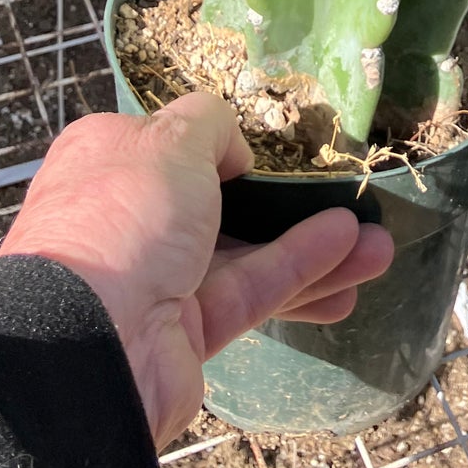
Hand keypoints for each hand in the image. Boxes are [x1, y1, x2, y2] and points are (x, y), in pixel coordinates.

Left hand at [0, 93, 393, 446]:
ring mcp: (158, 281)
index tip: (263, 144)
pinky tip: (356, 256)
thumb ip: (211, 125)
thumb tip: (231, 150)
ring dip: (313, 247)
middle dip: (281, 202)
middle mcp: (129, 219)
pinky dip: (302, 272)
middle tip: (343, 196)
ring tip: (380, 243)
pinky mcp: (189, 333)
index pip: (164, 143)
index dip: (214, 142)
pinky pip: (254, 292)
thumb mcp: (172, 139)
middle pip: (217, 204)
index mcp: (107, 162)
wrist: (87, 342)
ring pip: (247, 254)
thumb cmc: (124, 215)